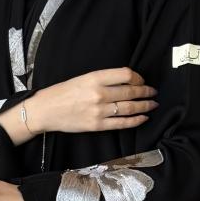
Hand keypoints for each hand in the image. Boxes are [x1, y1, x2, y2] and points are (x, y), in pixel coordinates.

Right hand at [0, 67, 157, 141]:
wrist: (46, 110)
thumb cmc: (63, 93)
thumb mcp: (83, 78)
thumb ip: (103, 79)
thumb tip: (125, 80)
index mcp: (95, 77)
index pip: (125, 75)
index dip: (138, 78)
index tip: (142, 80)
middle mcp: (99, 93)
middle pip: (130, 91)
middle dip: (146, 92)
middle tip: (153, 92)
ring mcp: (99, 111)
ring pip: (129, 108)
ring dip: (144, 106)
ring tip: (152, 105)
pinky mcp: (97, 125)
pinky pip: (121, 123)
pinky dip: (135, 120)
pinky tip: (143, 118)